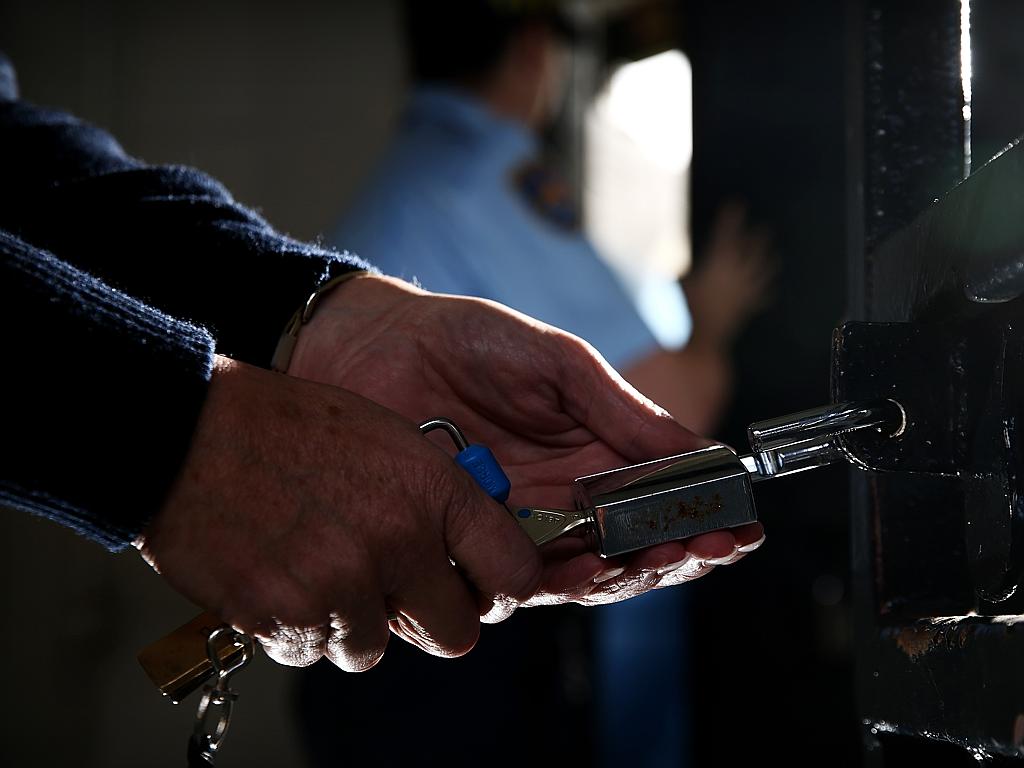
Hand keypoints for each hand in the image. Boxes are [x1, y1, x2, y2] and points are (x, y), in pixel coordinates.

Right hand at [135, 356, 541, 669]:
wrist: (184, 434)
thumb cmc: (286, 428)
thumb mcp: (387, 437)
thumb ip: (434, 498)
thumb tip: (462, 552)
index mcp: (433, 491)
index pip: (514, 571)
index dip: (499, 587)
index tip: (477, 587)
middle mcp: (398, 542)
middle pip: (455, 634)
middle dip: (426, 618)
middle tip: (393, 592)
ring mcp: (341, 585)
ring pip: (373, 647)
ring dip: (349, 621)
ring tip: (314, 566)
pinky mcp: (286, 619)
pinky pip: (313, 651)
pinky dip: (298, 627)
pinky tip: (278, 575)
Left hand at [288, 275, 764, 612]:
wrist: (376, 346)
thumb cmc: (469, 341)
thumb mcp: (561, 365)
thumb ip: (625, 413)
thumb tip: (703, 452)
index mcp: (594, 452)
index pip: (660, 499)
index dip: (703, 517)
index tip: (740, 527)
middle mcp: (564, 498)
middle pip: (633, 547)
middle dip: (677, 551)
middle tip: (711, 547)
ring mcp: (519, 525)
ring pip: (586, 574)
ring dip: (629, 572)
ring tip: (661, 556)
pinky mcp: (470, 544)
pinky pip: (519, 581)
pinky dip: (559, 583)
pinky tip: (586, 571)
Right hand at [684, 202, 775, 346]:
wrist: (700, 342)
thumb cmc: (683, 310)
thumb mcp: (676, 284)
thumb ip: (675, 271)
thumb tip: (667, 262)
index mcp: (718, 263)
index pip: (727, 234)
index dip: (731, 218)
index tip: (735, 204)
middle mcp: (737, 275)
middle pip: (751, 249)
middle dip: (756, 237)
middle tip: (762, 227)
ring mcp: (745, 292)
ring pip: (762, 271)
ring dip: (767, 260)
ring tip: (772, 254)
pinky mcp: (746, 308)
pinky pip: (760, 297)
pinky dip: (764, 290)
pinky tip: (767, 288)